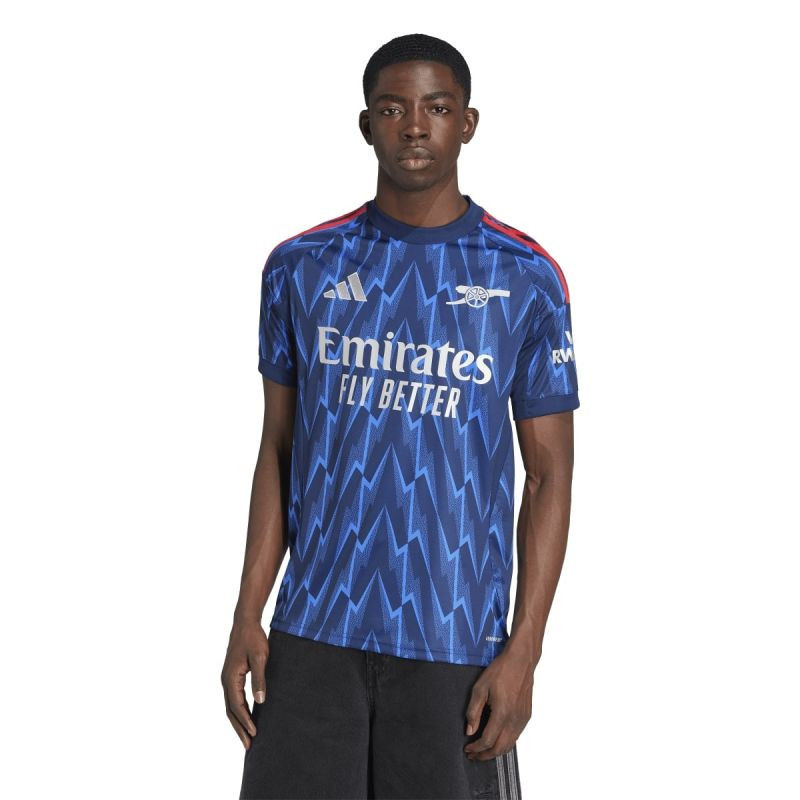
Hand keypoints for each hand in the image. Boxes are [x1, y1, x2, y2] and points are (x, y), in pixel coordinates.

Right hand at [221, 620, 268, 749]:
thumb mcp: (260, 658)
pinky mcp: (232, 676)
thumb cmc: (254, 639)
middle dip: (239, 728)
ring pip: (231, 706)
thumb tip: (260, 701)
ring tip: (247, 737)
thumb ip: (259, 679)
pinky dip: (238, 711)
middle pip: (231, 711)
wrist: (245, 623)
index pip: (237, 706)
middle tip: (249, 746)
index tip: (254, 734)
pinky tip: (246, 717)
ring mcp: (227, 679)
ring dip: (238, 722)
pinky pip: (233, 698)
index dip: (245, 721)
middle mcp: (226, 681)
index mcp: (230, 678)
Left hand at [463, 648, 532, 760]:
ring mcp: (522, 719)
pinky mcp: (526, 716)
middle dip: (485, 755)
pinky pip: (516, 736)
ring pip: (510, 745)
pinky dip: (505, 743)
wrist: (521, 661)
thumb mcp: (480, 687)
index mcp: (502, 713)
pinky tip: (496, 739)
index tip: (468, 748)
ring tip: (483, 751)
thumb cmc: (500, 671)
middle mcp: (515, 720)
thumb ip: (473, 711)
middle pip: (500, 748)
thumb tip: (470, 730)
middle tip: (473, 755)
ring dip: (496, 751)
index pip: (488, 740)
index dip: (476, 748)